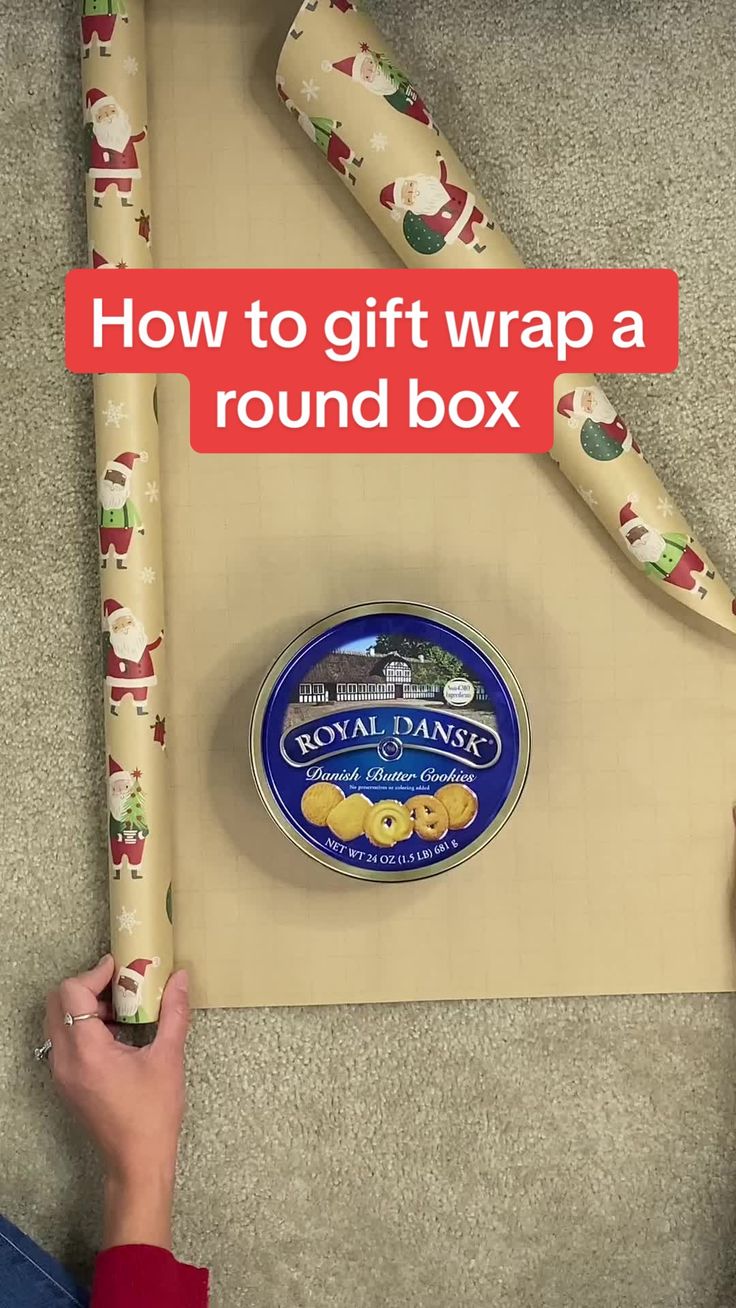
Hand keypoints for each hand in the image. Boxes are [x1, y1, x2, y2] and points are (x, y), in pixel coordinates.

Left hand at [45, 956, 189, 1247]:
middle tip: (120, 983)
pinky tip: (116, 1031)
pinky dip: (83, 1024)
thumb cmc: (153, 1113)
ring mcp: (61, 1072)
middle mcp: (65, 1059)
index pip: (72, 993)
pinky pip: (64, 1039)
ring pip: (58, 1020)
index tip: (122, 969)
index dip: (95, 973)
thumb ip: (174, 1013)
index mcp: (87, 1051)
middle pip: (57, 1002)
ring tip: (122, 1006)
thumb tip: (180, 978)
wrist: (137, 1161)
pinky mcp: (66, 1081)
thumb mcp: (168, 1058)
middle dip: (87, 985)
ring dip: (84, 1004)